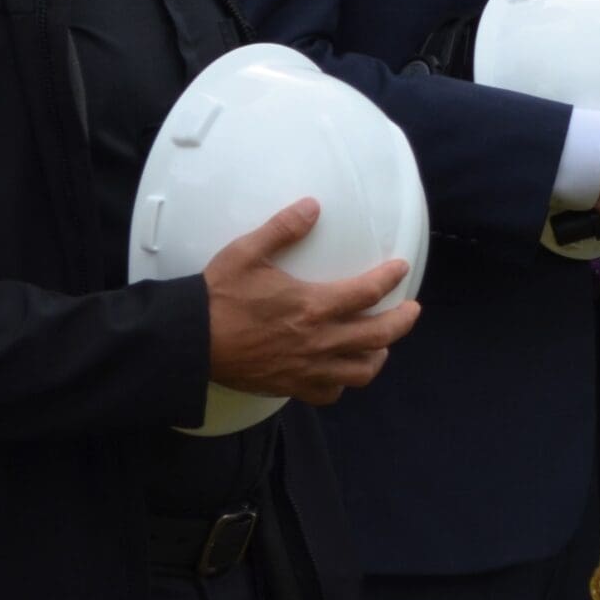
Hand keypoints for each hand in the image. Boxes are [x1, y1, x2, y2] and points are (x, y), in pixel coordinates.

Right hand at [205, 199, 419, 403]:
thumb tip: (312, 206)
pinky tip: (340, 370)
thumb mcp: (247, 253)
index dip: (391, 278)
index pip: (368, 292)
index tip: (402, 268)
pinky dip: (341, 383)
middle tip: (412, 310)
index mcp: (313, 305)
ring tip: (382, 344)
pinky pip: (329, 393)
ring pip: (360, 371)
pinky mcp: (290, 386)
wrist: (188, 342)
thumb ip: (283, 229)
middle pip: (379, 336)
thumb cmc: (216, 296)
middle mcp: (318, 340)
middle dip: (403, 322)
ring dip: (378, 356)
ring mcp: (306, 368)